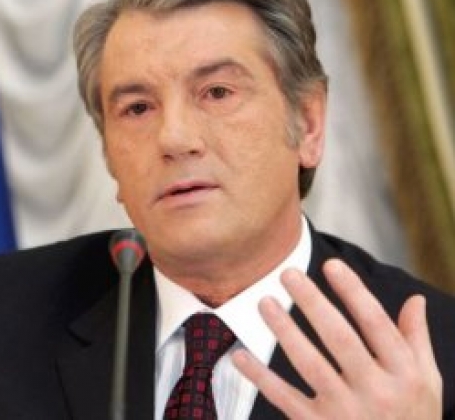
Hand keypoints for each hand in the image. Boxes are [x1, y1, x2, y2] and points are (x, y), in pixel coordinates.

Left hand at [232, 259, 441, 418]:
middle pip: (340, 339)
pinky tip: (240, 356)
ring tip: (264, 303)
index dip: (353, 292)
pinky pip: (285, 399)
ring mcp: (346, 412)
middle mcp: (376, 392)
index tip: (330, 264)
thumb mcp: (427, 382)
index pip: (376, 324)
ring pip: (310, 364)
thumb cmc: (413, 417)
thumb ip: (415, 340)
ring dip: (284, 331)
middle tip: (287, 274)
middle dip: (312, 303)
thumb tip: (415, 299)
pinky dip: (261, 378)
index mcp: (404, 374)